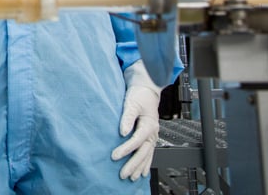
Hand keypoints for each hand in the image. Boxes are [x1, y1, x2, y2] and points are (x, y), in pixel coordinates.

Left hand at [110, 60, 161, 180]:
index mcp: (149, 124)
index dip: (126, 149)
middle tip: (123, 174)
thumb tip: (122, 132)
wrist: (146, 89)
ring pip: (147, 155)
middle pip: (143, 152)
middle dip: (133, 164)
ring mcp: (152, 135)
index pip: (137, 140)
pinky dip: (146, 163)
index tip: (114, 156)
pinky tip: (142, 172)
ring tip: (132, 177)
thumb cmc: (139, 94)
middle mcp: (153, 132)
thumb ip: (127, 118)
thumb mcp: (131, 103)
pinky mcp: (149, 136)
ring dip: (140, 167)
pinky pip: (149, 153)